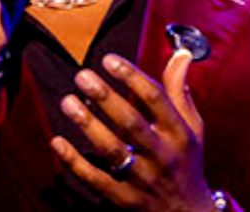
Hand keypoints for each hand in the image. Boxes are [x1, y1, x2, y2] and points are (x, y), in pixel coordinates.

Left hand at [52, 50, 216, 210]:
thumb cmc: (187, 161)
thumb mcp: (193, 125)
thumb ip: (180, 90)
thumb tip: (181, 53)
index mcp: (179, 133)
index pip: (155, 99)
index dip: (132, 77)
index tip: (110, 60)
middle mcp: (162, 154)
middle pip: (130, 122)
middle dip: (105, 97)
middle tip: (82, 76)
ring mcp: (142, 178)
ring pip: (111, 150)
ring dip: (87, 124)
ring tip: (67, 101)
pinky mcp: (123, 199)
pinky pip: (94, 179)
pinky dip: (75, 161)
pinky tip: (57, 141)